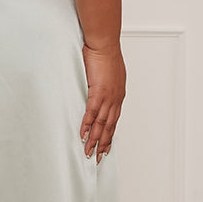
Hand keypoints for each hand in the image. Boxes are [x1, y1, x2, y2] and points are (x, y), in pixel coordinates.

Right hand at [80, 41, 125, 162]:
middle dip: (103, 144)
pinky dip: (87, 126)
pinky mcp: (97, 92)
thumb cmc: (105, 53)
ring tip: (89, 153)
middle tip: (98, 158)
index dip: (109, 134)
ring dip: (95, 140)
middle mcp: (115, 99)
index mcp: (118, 95)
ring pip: (101, 124)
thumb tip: (99, 87)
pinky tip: (83, 136)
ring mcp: (107, 97)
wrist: (104, 43)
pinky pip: (91, 113)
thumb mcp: (108, 72)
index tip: (105, 147)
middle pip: (109, 126)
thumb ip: (105, 83)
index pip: (113, 120)